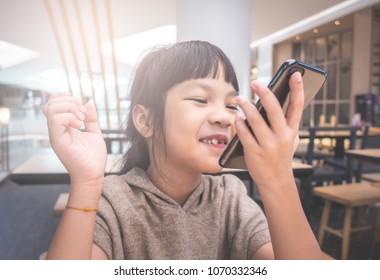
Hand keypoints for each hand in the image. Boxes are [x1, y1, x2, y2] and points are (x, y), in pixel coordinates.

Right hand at [43, 93, 106, 189]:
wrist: (93, 174)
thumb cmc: (93, 157)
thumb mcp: (94, 132)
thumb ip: (91, 118)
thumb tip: (89, 103)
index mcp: (63, 127)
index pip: (53, 104)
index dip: (66, 98)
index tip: (81, 107)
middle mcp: (57, 130)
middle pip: (50, 104)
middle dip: (69, 101)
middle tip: (83, 114)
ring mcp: (56, 135)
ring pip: (51, 109)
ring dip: (70, 108)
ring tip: (82, 120)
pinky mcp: (58, 141)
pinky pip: (55, 120)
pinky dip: (69, 117)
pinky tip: (80, 125)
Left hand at [235, 72, 303, 188]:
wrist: (276, 180)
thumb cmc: (281, 156)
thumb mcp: (290, 140)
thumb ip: (286, 123)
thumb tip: (279, 101)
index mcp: (292, 131)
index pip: (297, 106)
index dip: (298, 89)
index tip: (295, 74)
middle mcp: (282, 136)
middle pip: (273, 108)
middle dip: (264, 92)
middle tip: (255, 82)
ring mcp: (268, 145)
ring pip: (255, 119)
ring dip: (246, 106)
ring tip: (240, 99)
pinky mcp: (254, 152)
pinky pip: (243, 132)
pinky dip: (239, 122)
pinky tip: (237, 117)